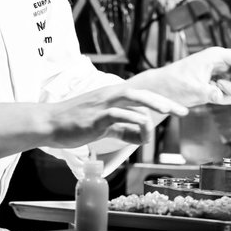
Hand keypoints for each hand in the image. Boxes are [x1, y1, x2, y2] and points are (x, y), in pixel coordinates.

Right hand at [42, 85, 188, 148]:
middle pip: (143, 93)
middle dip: (164, 102)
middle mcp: (109, 95)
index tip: (177, 109)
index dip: (161, 101)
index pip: (141, 95)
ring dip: (153, 107)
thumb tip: (140, 137)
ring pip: (134, 98)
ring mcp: (102, 104)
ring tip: (167, 116)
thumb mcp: (102, 126)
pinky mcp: (96, 117)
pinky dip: (134, 122)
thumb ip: (121, 129)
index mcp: (111, 96)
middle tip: (181, 111)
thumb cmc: (73, 124)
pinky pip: (119, 115)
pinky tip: (142, 135)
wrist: (49, 124)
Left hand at [128, 46, 230, 107]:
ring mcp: (221, 72)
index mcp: (216, 55)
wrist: (162, 89)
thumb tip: (220, 95)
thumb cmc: (173, 83)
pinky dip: (227, 97)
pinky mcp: (219, 82)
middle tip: (220, 90)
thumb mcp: (192, 89)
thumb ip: (208, 92)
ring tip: (213, 92)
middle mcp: (221, 61)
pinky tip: (213, 96)